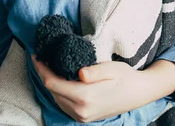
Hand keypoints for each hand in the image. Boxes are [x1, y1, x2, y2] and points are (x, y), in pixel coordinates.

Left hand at [32, 55, 146, 122]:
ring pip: (56, 99)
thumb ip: (95, 71)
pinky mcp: (83, 118)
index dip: (42, 69)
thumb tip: (80, 73)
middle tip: (41, 58)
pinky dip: (58, 92)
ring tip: (48, 67)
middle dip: (44, 74)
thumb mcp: (112, 69)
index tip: (36, 55)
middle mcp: (80, 110)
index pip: (53, 83)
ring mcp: (81, 117)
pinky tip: (60, 81)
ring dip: (50, 83)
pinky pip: (64, 105)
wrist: (138, 94)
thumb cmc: (126, 77)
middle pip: (52, 91)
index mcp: (85, 97)